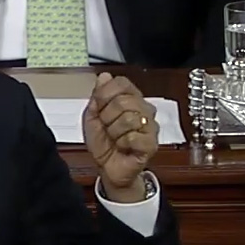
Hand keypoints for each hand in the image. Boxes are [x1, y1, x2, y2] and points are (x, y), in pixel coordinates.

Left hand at [83, 72, 158, 200]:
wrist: (108, 168)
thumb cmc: (103, 142)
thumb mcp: (92, 116)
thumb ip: (98, 96)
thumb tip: (104, 76)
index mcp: (130, 98)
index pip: (121, 83)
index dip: (104, 95)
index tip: (99, 109)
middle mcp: (144, 109)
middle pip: (123, 101)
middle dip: (107, 117)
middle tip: (107, 128)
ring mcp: (150, 126)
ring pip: (128, 119)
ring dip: (113, 132)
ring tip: (115, 138)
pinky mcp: (152, 144)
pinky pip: (134, 137)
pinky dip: (122, 143)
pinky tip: (123, 147)